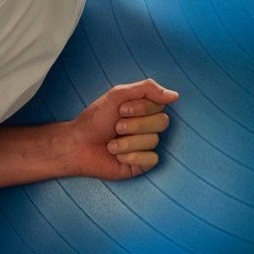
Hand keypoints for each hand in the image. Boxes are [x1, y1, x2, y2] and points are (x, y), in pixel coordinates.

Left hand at [60, 78, 178, 180]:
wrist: (78, 145)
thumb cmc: (95, 120)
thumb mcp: (118, 94)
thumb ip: (146, 88)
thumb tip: (175, 95)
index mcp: (144, 110)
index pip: (160, 106)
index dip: (141, 108)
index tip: (121, 110)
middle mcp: (148, 127)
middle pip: (162, 123)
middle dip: (135, 125)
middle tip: (116, 127)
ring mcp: (146, 146)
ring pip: (153, 141)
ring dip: (127, 142)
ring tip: (111, 144)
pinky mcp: (142, 164)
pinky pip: (152, 159)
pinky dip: (132, 156)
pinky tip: (118, 157)